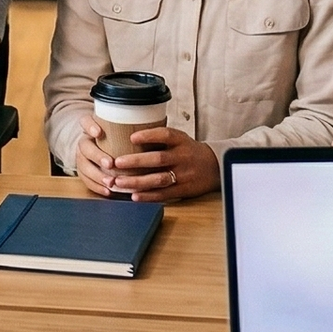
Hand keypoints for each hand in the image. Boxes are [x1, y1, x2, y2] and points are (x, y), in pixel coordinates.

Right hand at [69, 114, 146, 195]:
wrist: (109, 152)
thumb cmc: (122, 140)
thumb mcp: (126, 131)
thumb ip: (134, 128)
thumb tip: (155, 122)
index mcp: (93, 128)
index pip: (85, 121)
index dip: (89, 126)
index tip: (99, 132)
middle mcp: (86, 142)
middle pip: (84, 146)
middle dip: (97, 156)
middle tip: (110, 163)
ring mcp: (83, 158)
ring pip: (83, 166)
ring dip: (96, 175)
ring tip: (110, 181)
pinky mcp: (84, 172)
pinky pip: (86, 181)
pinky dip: (97, 187)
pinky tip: (108, 191)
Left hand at [101, 127, 218, 202]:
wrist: (215, 167)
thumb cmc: (189, 151)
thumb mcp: (179, 139)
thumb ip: (159, 138)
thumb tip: (127, 136)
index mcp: (181, 141)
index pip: (165, 135)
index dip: (149, 136)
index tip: (132, 137)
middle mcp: (182, 157)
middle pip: (158, 159)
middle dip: (136, 161)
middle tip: (117, 163)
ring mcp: (183, 175)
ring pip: (159, 179)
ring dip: (137, 182)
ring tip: (119, 182)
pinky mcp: (183, 190)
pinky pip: (164, 194)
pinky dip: (148, 196)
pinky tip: (134, 196)